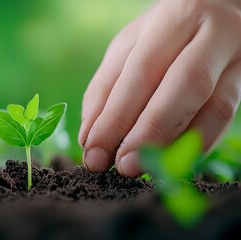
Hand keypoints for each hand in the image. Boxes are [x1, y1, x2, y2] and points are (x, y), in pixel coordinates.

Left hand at [79, 0, 240, 176]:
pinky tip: (173, 161)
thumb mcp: (129, 48)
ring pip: (215, 105)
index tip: (94, 151)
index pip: (141, 70)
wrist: (214, 15)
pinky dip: (198, 144)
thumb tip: (90, 138)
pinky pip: (226, 117)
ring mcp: (238, 56)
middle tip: (123, 165)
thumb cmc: (161, 37)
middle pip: (184, 84)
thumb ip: (106, 88)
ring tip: (146, 168)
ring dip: (178, 144)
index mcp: (174, 17)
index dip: (116, 115)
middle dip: (149, 131)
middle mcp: (213, 32)